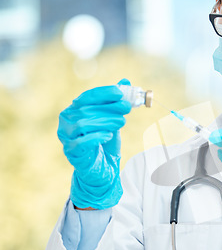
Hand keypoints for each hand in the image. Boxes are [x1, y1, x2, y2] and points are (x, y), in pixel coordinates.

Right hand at [57, 79, 131, 208]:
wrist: (101, 167)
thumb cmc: (105, 141)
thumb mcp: (113, 119)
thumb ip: (116, 102)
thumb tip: (126, 81)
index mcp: (75, 109)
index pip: (87, 97)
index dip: (103, 93)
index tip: (120, 92)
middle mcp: (66, 120)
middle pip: (86, 110)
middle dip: (108, 108)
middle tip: (127, 108)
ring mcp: (66, 136)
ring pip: (83, 124)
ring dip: (105, 121)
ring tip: (122, 122)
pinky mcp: (71, 152)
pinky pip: (80, 143)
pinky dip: (95, 137)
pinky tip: (108, 135)